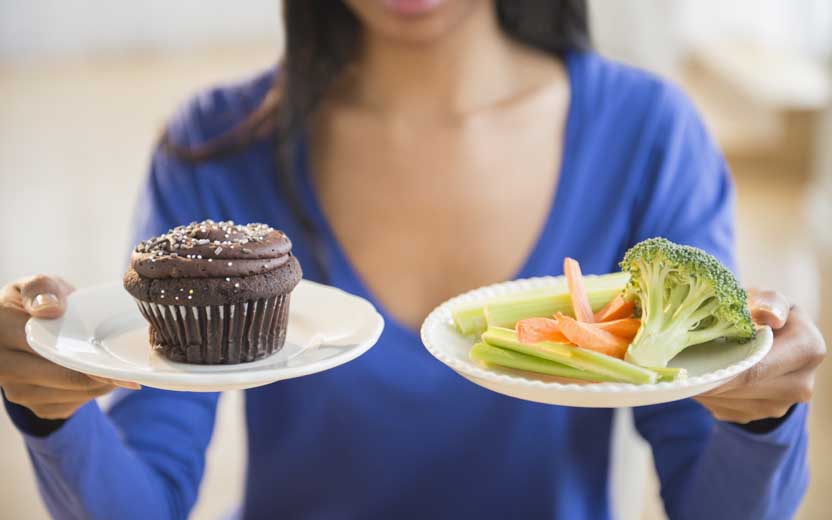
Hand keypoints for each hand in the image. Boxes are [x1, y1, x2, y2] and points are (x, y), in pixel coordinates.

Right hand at [0, 275, 138, 419]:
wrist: (33, 331)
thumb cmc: (40, 303)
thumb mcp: (39, 286)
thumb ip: (41, 288)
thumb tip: (49, 308)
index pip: (43, 346)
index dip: (77, 353)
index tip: (106, 355)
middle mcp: (3, 367)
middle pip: (60, 376)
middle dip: (98, 374)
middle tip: (129, 372)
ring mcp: (18, 391)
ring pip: (70, 394)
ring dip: (100, 384)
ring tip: (121, 370)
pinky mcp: (37, 407)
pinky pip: (73, 404)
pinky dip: (95, 392)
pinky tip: (104, 377)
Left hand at [696, 289, 826, 423]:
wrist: (773, 342)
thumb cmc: (765, 314)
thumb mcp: (769, 299)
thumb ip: (768, 302)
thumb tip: (768, 317)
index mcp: (808, 350)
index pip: (759, 366)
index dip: (723, 365)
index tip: (693, 359)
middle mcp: (799, 385)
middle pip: (742, 387)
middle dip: (709, 376)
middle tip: (677, 365)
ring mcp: (777, 407)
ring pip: (728, 400)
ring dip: (704, 386)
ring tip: (685, 367)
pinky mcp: (755, 416)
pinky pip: (722, 408)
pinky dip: (706, 394)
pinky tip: (697, 376)